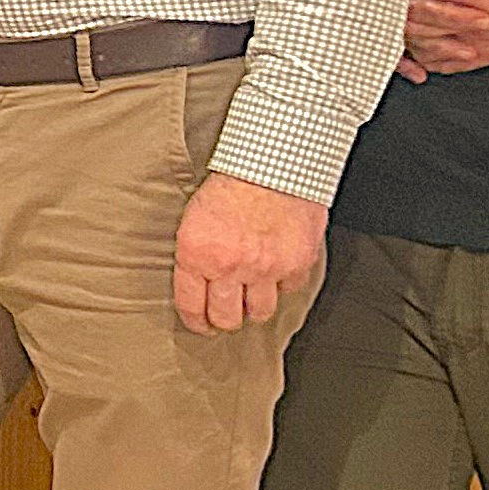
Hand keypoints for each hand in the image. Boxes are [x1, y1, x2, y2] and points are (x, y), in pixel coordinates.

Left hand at [174, 173, 328, 333]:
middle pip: (227, 317)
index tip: (199, 325)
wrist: (272, 164)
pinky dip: (283, 284)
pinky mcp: (296, 264)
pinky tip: (277, 273)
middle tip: (225, 316)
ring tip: (251, 299)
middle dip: (224, 320)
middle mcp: (232, 267)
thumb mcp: (194, 217)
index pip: (192, 305)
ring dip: (254, 308)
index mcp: (198, 255)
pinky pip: (289, 290)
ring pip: (260, 312)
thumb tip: (195, 279)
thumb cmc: (230, 183)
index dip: (196, 321)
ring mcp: (266, 268)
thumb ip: (195, 253)